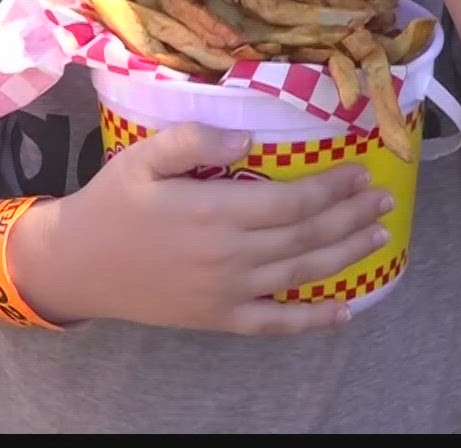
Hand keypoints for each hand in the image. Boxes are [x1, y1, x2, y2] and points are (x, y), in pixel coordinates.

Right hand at [36, 122, 393, 334]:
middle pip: (306, 237)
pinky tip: (346, 313)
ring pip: (301, 275)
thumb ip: (195, 138)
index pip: (291, 201)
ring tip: (378, 236)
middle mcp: (229, 255)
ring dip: (345, 256)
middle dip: (350, 216)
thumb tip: (250, 135)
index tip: (359, 172)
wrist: (77, 265)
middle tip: (383, 199)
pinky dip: (314, 322)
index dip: (330, 188)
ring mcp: (227, 292)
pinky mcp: (218, 318)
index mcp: (214, 211)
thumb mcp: (143, 157)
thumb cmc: (112, 203)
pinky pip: (275, 325)